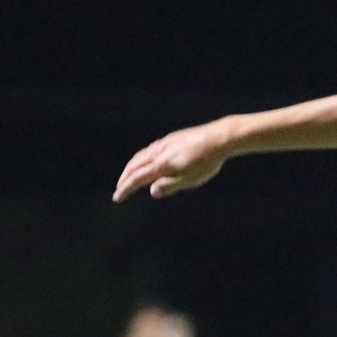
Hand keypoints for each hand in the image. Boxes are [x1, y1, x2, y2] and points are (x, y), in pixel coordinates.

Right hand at [113, 121, 233, 200]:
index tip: (117, 198)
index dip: (126, 189)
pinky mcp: (170, 139)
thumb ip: (170, 185)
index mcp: (163, 164)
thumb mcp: (191, 179)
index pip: (137, 178)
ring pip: (140, 156)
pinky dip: (140, 158)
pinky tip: (145, 161)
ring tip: (128, 176)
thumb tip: (151, 191)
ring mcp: (164, 144)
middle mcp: (159, 152)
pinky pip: (148, 150)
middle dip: (124, 178)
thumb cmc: (207, 162)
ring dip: (131, 167)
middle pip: (135, 165)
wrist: (219, 138)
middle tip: (119, 190)